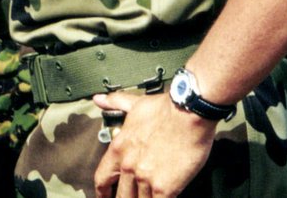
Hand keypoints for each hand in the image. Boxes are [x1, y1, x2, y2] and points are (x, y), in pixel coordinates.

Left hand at [93, 91, 216, 197]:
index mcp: (119, 148)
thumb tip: (99, 100)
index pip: (102, 178)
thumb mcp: (135, 104)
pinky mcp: (165, 187)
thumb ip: (115, 103)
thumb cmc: (165, 109)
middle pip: (121, 196)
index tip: (104, 196)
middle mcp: (128, 166)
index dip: (102, 192)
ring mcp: (145, 178)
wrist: (188, 113)